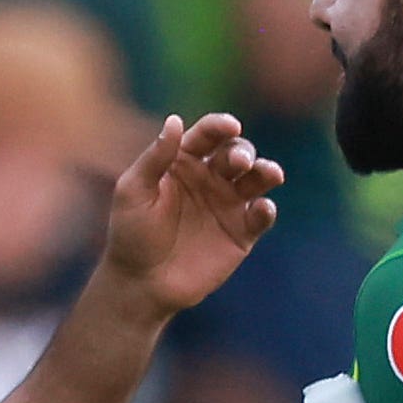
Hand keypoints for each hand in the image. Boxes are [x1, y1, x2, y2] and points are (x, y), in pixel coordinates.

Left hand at [100, 114, 283, 318]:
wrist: (142, 282)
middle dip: (243, 152)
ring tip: (270, 174)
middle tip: (238, 163)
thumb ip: (156, 158)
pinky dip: (266, 210)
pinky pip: (261, 216)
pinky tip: (262, 208)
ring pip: (256, 180)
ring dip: (266, 172)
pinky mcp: (241, 233)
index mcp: (183, 162)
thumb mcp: (134, 190)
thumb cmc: (131, 233)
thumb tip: (175, 120)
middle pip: (237, 153)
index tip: (230, 125)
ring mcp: (228, 205)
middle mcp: (210, 179)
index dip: (220, 126)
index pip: (207, 136)